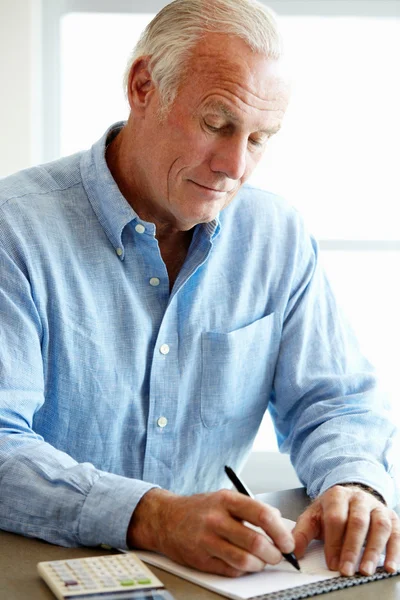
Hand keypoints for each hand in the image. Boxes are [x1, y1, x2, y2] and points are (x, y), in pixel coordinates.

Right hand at [127, 488, 294, 576]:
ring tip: (261, 561)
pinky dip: (243, 571)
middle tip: (278, 555)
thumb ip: (251, 508)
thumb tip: (278, 521)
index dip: (280, 531)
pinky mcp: (201, 560)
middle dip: (274, 554)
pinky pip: (231, 571)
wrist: (166, 519)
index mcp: (226, 500)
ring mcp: (207, 541)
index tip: (288, 541)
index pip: (262, 515)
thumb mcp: (225, 498)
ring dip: (260, 565)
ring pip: (245, 561)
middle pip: (255, 542)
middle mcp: (216, 519)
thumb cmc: (200, 509)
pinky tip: (242, 563)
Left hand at [293, 485, 399, 575]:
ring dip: (373, 551)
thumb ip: (302, 533)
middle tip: (346, 570)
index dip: (334, 542)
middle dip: (352, 548)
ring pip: (379, 526)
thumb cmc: (332, 510)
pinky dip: (394, 551)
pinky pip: (396, 533)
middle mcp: (359, 499)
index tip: (332, 562)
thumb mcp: (314, 516)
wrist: (352, 495)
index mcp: (337, 496)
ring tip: (365, 570)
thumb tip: (292, 551)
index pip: (336, 518)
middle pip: (358, 522)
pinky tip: (389, 566)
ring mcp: (377, 507)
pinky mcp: (391, 516)